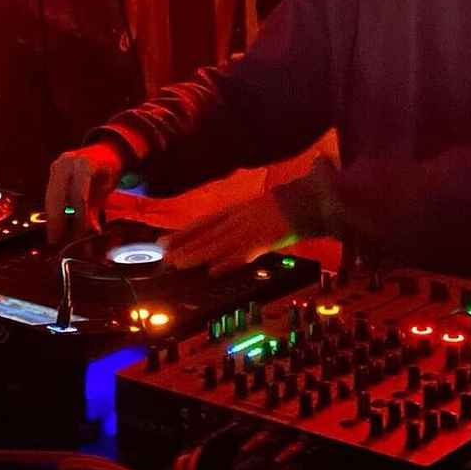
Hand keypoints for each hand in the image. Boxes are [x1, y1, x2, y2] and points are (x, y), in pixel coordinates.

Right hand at [45, 142, 125, 244]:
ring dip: (52, 217)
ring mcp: (58, 164)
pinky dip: (52, 209)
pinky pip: (50, 193)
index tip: (78, 235)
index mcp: (85, 163)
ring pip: (50, 196)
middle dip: (57, 221)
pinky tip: (54, 223)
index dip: (78, 217)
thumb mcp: (106, 188)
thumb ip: (96, 209)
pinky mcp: (53, 170)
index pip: (79, 195)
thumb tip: (93, 232)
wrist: (105, 150)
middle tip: (56, 241)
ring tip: (55, 236)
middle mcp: (67, 162)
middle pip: (58, 197)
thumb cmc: (108, 169)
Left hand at [164, 193, 296, 275]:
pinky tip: (213, 270)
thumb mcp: (255, 209)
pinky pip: (243, 254)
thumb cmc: (284, 205)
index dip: (184, 233)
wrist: (306, 199)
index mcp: (236, 210)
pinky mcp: (263, 242)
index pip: (204, 223)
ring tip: (179, 263)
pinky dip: (228, 262)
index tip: (165, 241)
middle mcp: (238, 219)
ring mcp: (249, 230)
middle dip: (184, 246)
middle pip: (207, 234)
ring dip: (198, 255)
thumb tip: (222, 234)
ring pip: (218, 245)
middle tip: (164, 255)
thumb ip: (239, 221)